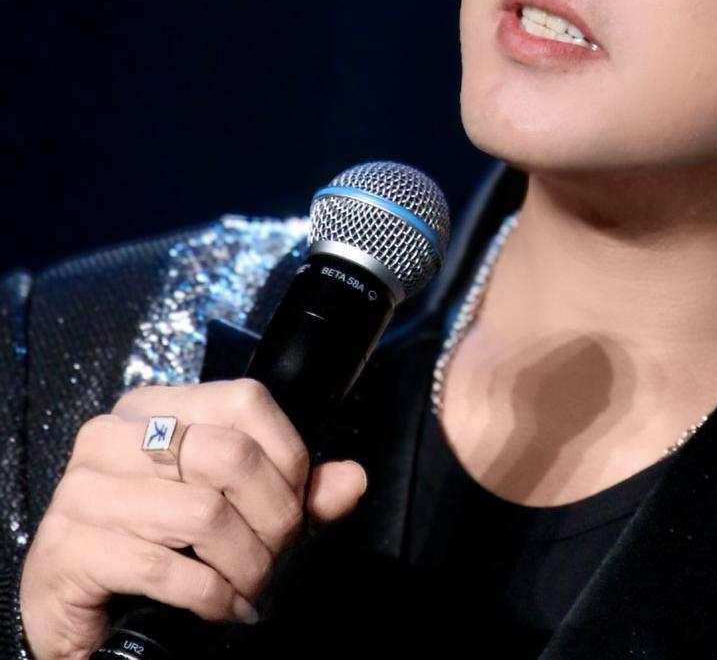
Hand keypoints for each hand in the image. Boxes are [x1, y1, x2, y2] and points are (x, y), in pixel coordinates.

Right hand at [18, 377, 367, 659]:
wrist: (76, 612)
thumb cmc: (156, 549)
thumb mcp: (232, 511)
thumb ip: (293, 492)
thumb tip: (353, 480)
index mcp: (152, 407)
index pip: (245, 400)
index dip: (287, 455)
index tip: (296, 504)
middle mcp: (111, 436)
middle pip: (229, 455)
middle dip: (272, 518)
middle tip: (275, 558)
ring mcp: (82, 490)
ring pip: (203, 513)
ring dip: (245, 563)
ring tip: (250, 586)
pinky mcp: (68, 549)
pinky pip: (164, 566)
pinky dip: (210, 595)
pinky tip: (223, 608)